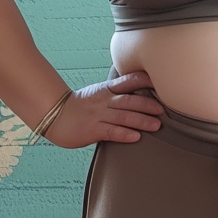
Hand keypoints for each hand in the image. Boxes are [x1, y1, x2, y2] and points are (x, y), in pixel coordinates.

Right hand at [44, 71, 163, 147]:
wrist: (55, 116)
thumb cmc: (78, 107)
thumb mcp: (98, 94)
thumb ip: (116, 95)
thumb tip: (138, 98)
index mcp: (106, 90)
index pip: (128, 81)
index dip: (143, 80)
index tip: (158, 81)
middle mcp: (104, 101)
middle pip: (129, 100)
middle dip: (147, 104)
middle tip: (161, 109)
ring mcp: (98, 115)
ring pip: (123, 116)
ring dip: (141, 120)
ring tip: (156, 125)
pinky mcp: (93, 130)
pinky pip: (111, 131)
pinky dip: (124, 134)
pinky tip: (136, 137)